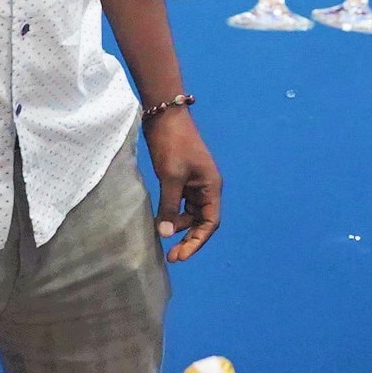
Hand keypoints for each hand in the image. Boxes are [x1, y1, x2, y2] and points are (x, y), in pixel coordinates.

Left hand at [145, 109, 221, 261]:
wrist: (164, 116)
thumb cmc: (173, 145)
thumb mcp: (171, 177)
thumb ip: (169, 207)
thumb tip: (164, 234)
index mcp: (211, 187)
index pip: (210, 223)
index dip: (197, 241)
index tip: (181, 256)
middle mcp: (206, 188)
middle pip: (201, 221)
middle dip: (188, 238)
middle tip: (171, 256)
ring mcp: (194, 184)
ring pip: (189, 214)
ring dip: (178, 226)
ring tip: (161, 235)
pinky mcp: (181, 180)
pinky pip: (180, 204)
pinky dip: (171, 214)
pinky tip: (159, 221)